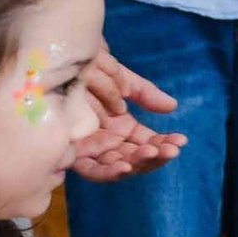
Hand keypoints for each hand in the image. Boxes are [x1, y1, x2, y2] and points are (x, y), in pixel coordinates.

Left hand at [69, 52, 185, 183]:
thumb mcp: (121, 81)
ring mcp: (92, 149)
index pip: (148, 143)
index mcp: (122, 129)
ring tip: (153, 153)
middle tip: (172, 149)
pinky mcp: (74, 155)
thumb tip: (172, 106)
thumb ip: (145, 95)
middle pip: (137, 158)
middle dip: (157, 156)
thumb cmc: (87, 71)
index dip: (165, 144)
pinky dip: (110, 172)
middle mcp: (109, 142)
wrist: (57, 64)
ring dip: (139, 163)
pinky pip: (94, 171)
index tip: (180, 140)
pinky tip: (125, 166)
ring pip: (121, 166)